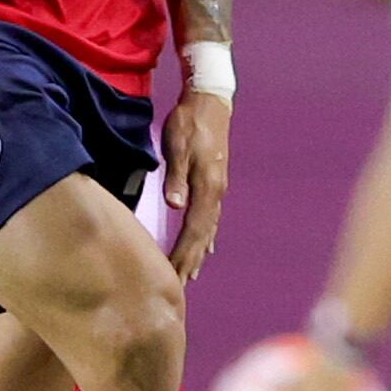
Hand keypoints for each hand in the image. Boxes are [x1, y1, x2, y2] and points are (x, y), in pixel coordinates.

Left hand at [161, 90, 230, 280]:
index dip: (184, 255)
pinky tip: (205, 247)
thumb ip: (177, 176)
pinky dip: (204, 237)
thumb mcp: (178, 146)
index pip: (194, 230)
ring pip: (207, 229)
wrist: (210, 100)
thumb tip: (175, 205)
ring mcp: (217, 188)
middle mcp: (215, 192)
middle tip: (179, 290)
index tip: (173, 277)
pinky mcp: (213, 183)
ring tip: (190, 276)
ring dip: (198, 254)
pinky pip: (209, 218)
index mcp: (207, 186)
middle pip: (203, 236)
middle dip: (190, 262)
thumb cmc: (190, 121)